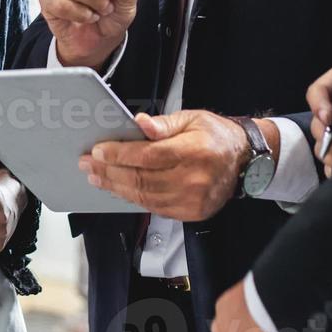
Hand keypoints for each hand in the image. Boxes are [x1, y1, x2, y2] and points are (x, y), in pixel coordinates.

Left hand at [79, 110, 254, 220]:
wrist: (243, 159)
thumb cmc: (216, 136)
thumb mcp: (192, 118)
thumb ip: (163, 124)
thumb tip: (140, 123)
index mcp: (195, 151)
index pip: (148, 156)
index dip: (119, 154)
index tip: (98, 151)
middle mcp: (195, 179)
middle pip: (142, 179)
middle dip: (109, 171)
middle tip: (88, 164)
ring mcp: (193, 200)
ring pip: (145, 197)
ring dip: (116, 187)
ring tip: (97, 177)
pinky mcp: (191, 212)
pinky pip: (155, 207)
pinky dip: (133, 198)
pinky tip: (119, 188)